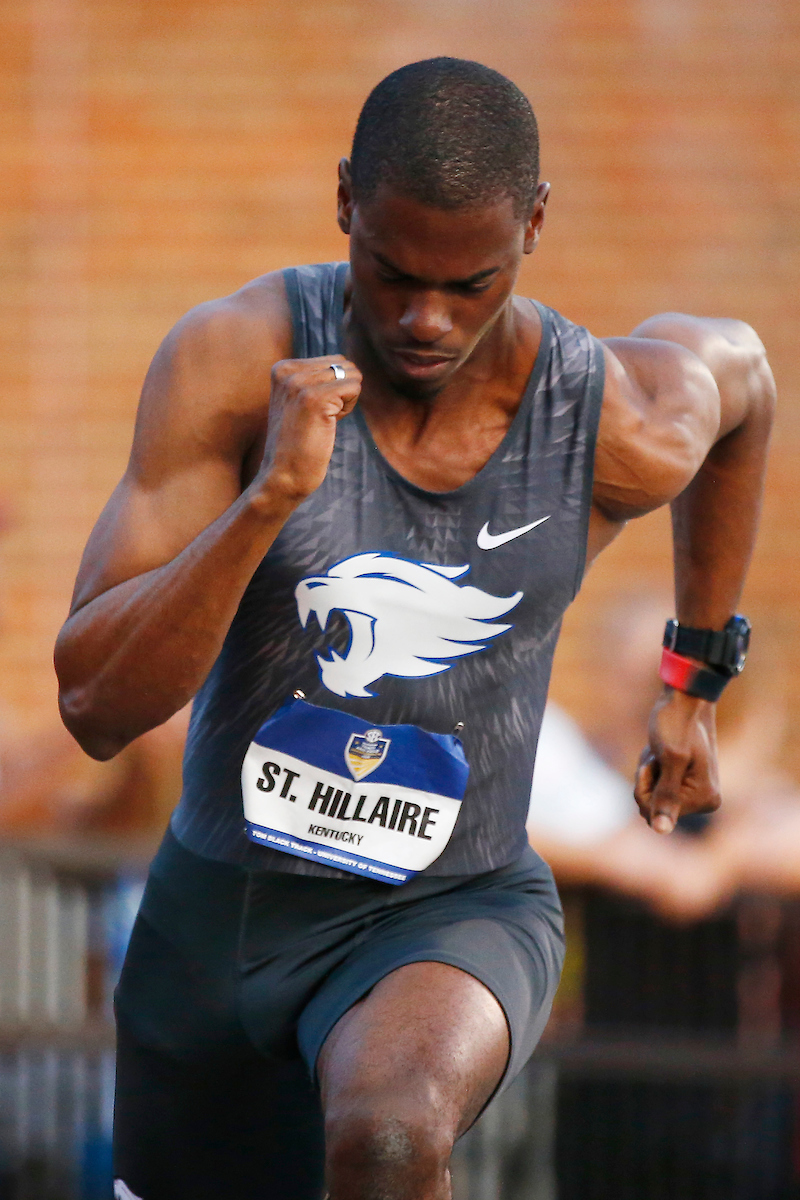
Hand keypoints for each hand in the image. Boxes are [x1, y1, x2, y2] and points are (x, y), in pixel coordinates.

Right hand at [258, 355, 361, 503]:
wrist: (282, 476)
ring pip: (351, 375)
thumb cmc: (297, 443)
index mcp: (282, 367)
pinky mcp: (315, 398)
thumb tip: (348, 364)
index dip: (332, 389)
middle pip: (344, 365)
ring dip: (345, 401)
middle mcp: (288, 370)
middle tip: (318, 418)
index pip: (333, 361)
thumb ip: (315, 378)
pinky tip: (326, 424)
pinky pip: (354, 387)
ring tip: (320, 421)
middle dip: (341, 392)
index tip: (310, 411)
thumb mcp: (298, 401)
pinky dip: (348, 409)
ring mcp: (299, 383)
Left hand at [634, 688, 720, 833]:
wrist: (685, 698)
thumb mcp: (670, 759)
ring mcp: (695, 792)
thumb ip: (666, 796)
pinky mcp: (685, 782)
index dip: (645, 788)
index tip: (654, 761)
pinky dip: (650, 769)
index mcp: (705, 799)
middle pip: (653, 808)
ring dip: (647, 773)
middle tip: (656, 755)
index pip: (655, 814)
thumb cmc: (677, 723)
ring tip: (659, 751)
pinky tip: (659, 752)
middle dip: (646, 780)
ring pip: (652, 796)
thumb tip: (661, 830)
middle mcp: (704, 800)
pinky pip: (655, 787)